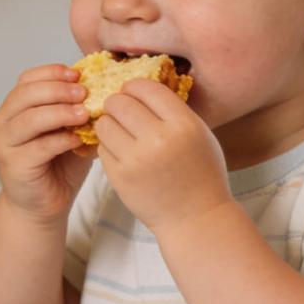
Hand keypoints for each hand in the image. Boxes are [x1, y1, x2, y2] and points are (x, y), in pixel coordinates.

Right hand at [0, 64, 93, 222]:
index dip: (52, 72)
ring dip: (60, 112)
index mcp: (15, 107)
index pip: (27, 79)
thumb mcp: (69, 129)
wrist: (43, 205)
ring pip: (30, 118)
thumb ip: (77, 109)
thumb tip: (103, 86)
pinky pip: (39, 146)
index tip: (78, 74)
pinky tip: (78, 140)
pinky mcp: (14, 164)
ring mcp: (5, 143)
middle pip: (26, 94)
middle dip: (58, 90)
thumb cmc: (58, 165)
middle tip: (84, 92)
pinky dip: (61, 140)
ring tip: (84, 114)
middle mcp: (3, 121)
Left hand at [95, 79, 231, 236]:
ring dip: (110, 124)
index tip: (132, 92)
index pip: (145, 88)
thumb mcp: (199, 133)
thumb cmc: (201, 172)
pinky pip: (102, 148)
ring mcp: (136, 160)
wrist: (196, 218)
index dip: (134, 86)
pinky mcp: (120, 177)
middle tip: (122, 112)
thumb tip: (139, 85)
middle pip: (119, 102)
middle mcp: (159, 140)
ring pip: (104, 123)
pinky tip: (122, 153)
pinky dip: (109, 147)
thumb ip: (172, 110)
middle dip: (118, 104)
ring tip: (121, 132)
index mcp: (183, 124)